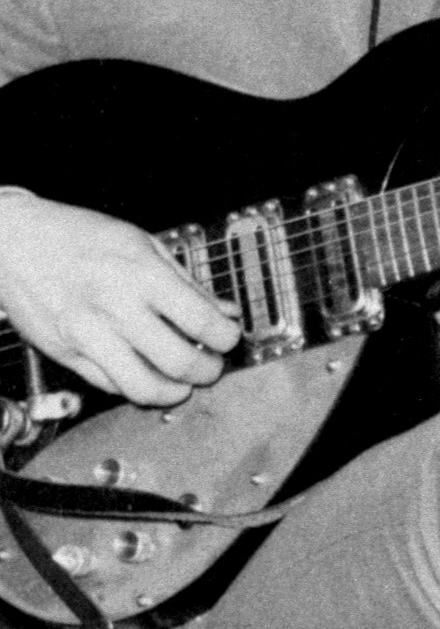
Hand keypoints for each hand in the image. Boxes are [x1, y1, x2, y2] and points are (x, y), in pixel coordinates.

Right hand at [0, 191, 239, 405]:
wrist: (13, 240)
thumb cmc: (80, 236)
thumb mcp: (144, 243)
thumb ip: (188, 282)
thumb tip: (226, 312)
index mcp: (142, 274)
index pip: (202, 322)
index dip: (227, 338)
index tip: (229, 338)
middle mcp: (114, 307)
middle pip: (178, 362)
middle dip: (207, 371)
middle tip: (212, 366)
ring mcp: (86, 335)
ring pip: (141, 387)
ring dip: (173, 392)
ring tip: (183, 384)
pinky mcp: (63, 353)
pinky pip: (109, 385)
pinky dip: (135, 386)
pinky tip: (146, 374)